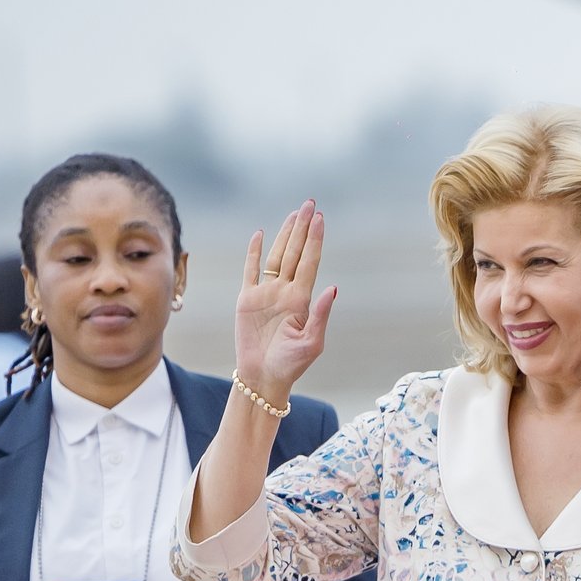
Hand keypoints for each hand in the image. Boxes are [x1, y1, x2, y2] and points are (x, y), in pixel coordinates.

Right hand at [235, 201, 335, 403]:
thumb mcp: (311, 343)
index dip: (315, 240)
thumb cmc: (290, 364)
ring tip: (294, 214)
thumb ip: (321, 315)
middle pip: (295, 252)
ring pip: (277, 256)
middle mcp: (285, 291)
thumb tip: (333, 288)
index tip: (320, 219)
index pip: (310, 262)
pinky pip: (250, 270)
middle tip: (310, 204)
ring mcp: (266, 293)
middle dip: (303, 228)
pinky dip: (254, 252)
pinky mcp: (247, 300)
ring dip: (285, 234)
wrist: (263, 377)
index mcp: (302, 299)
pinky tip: (260, 235)